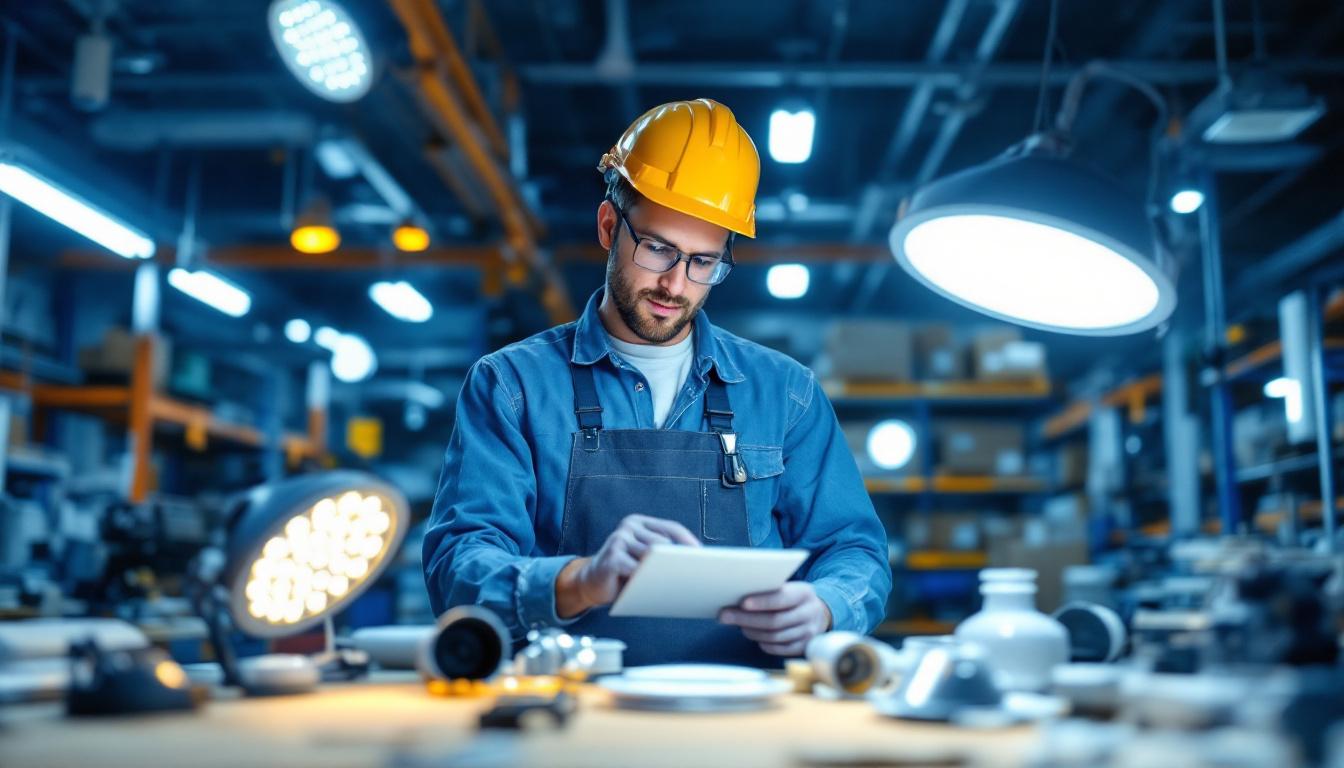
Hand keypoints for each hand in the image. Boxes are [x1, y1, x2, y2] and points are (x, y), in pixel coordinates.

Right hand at [557, 515, 699, 616]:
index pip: (671, 527)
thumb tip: (689, 564)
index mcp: (639, 522)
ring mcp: (619, 539)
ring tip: (678, 582)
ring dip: (664, 570)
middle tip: (692, 573)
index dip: (688, 541)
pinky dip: (647, 579)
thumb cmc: (623, 571)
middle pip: (662, 542)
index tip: (703, 555)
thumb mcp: (643, 559)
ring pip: (651, 555)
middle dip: (677, 559)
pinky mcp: (612, 557)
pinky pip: (636, 569)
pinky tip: (655, 588)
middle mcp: (629, 526)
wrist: (590, 582)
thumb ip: (659, 555)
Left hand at [718, 581, 831, 656]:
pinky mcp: (804, 646)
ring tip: (738, 626)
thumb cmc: (792, 598)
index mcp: (804, 593)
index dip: (762, 601)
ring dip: (753, 632)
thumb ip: (769, 591)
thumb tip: (737, 598)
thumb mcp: (788, 588)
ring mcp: (809, 632)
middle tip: (725, 616)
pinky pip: (780, 649)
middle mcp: (809, 613)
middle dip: (747, 619)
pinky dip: (765, 644)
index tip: (742, 603)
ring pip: (775, 636)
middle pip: (775, 620)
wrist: (818, 613)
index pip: (782, 598)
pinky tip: (755, 637)